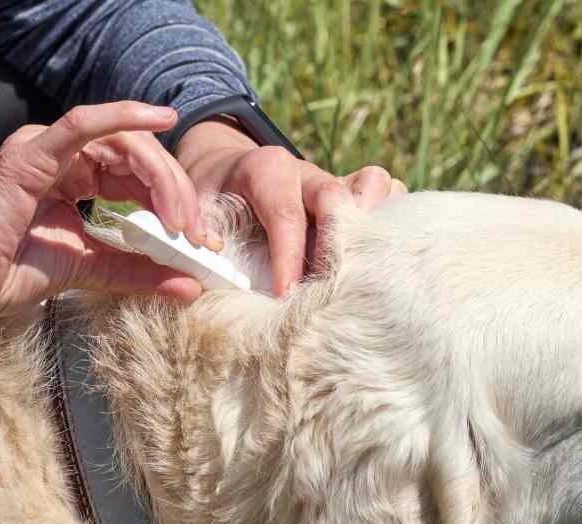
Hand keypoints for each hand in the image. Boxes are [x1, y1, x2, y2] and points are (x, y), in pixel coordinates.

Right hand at [0, 101, 210, 325]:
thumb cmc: (1, 273)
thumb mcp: (88, 269)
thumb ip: (138, 272)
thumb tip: (193, 285)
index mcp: (74, 178)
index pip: (138, 176)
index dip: (176, 202)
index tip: (202, 239)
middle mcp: (62, 156)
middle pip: (138, 157)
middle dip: (176, 192)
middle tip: (195, 232)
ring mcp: (44, 149)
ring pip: (123, 143)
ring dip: (161, 177)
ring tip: (179, 218)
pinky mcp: (30, 154)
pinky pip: (82, 124)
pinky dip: (123, 115)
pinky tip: (160, 116)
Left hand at [174, 118, 405, 296]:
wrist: (226, 171)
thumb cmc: (210, 201)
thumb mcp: (190, 214)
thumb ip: (191, 245)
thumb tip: (192, 286)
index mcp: (265, 169)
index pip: (284, 214)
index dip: (288, 258)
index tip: (286, 297)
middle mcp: (305, 171)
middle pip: (335, 197)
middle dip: (334, 246)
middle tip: (329, 289)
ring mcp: (334, 179)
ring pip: (373, 185)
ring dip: (373, 226)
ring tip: (364, 269)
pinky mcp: (354, 193)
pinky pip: (390, 195)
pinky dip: (391, 223)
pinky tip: (379, 260)